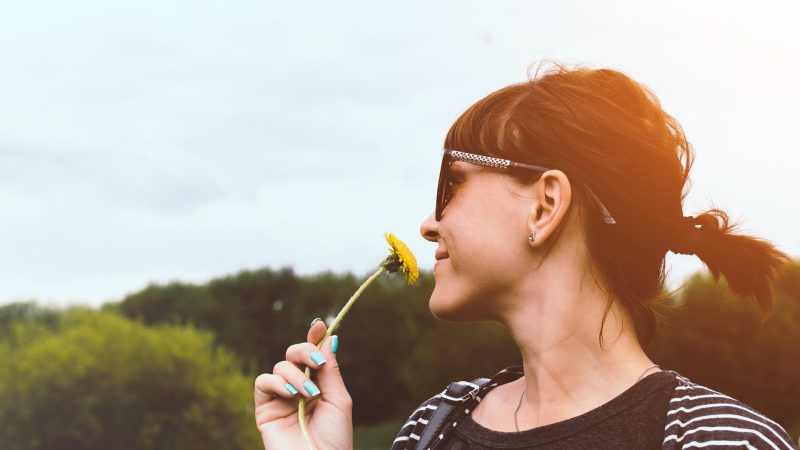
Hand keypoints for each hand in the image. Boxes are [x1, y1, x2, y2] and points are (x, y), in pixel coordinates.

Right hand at [254, 320, 352, 449]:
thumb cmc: (334, 438)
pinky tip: (291, 395)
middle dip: (304, 351)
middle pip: (293, 354)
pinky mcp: (264, 409)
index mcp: (319, 385)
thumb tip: (329, 337)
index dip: (314, 338)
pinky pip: (263, 382)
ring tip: (309, 394)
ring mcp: (281, 398)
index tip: (319, 325)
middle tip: (316, 362)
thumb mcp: (338, 399)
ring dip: (296, 375)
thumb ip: (330, 369)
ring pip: (280, 366)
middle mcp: (298, 388)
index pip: (313, 355)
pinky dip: (277, 382)